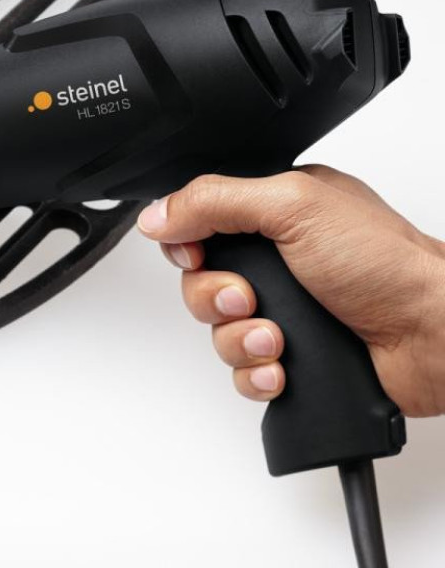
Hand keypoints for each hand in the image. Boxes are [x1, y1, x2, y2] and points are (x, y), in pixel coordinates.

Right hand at [137, 165, 444, 417]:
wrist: (435, 336)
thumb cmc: (387, 264)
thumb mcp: (292, 206)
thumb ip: (215, 201)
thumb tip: (157, 214)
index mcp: (274, 209)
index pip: (199, 222)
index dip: (186, 244)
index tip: (198, 256)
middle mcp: (277, 258)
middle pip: (200, 280)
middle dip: (214, 297)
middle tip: (249, 297)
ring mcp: (286, 309)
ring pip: (218, 330)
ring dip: (239, 339)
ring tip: (276, 339)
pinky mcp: (294, 357)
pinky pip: (243, 371)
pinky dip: (256, 373)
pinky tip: (283, 366)